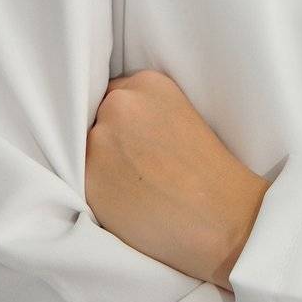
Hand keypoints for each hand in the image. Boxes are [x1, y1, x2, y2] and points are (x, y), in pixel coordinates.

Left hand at [85, 70, 271, 290]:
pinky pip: (78, 182)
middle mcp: (120, 103)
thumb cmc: (211, 175)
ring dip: (98, 168)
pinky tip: (124, 204)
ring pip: (82, 151)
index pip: (111, 95)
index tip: (132, 144)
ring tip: (131, 189)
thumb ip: (143, 113)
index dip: (119, 125)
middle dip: (106, 142)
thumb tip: (109, 126)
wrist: (223, 219)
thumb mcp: (181, 118)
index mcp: (148, 83)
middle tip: (133, 170)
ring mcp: (100, 139)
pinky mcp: (88, 177)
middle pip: (92, 119)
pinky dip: (95, 193)